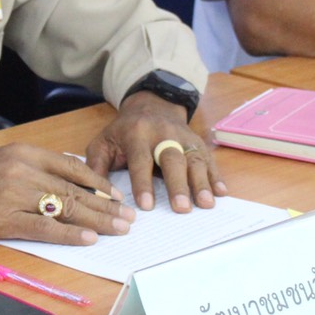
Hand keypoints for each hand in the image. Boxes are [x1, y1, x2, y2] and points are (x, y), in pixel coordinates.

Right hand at [0, 144, 134, 245]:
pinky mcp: (1, 220)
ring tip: (117, 229)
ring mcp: (12, 196)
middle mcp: (21, 170)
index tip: (116, 196)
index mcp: (23, 153)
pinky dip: (68, 235)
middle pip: (74, 190)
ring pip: (64, 209)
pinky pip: (43, 228)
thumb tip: (65, 180)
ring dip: (96, 221)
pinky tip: (87, 240)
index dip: (98, 183)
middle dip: (106, 206)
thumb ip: (30, 167)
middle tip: (128, 218)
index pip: (72, 167)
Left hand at [84, 91, 224, 213]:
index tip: (146, 206)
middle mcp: (163, 134)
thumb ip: (97, 166)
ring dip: (202, 182)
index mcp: (136, 134)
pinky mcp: (197, 142)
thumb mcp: (103, 142)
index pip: (140, 159)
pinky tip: (221, 192)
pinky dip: (216, 176)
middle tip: (182, 208)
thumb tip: (93, 193)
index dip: (143, 183)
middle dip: (178, 184)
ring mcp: (183, 137)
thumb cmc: (124, 132)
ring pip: (194, 158)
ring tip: (206, 204)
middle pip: (172, 159)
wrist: (151, 105)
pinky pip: (209, 158)